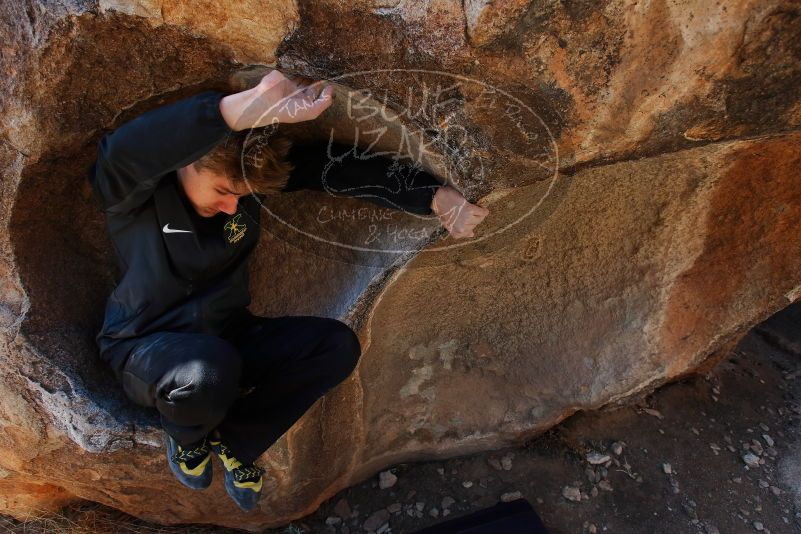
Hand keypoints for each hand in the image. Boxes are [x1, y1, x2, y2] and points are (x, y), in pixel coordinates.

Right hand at [220, 69, 334, 130]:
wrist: (267, 103)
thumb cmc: (289, 111)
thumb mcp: (311, 111)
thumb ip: (324, 102)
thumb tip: (331, 89)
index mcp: (303, 104)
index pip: (316, 95)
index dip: (325, 89)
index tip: (332, 82)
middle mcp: (297, 95)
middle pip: (311, 84)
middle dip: (318, 78)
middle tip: (327, 69)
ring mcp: (289, 85)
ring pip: (303, 76)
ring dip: (310, 71)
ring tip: (320, 64)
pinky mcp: (282, 76)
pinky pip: (293, 69)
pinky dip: (300, 66)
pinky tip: (308, 61)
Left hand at [431, 185, 489, 238]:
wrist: (437, 199)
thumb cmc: (442, 210)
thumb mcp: (449, 224)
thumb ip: (460, 231)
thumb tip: (472, 234)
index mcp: (456, 233)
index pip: (470, 233)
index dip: (470, 225)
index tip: (469, 219)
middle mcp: (462, 228)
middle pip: (475, 225)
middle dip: (474, 218)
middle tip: (469, 212)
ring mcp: (466, 219)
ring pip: (479, 219)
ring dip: (479, 214)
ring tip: (475, 209)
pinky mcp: (470, 210)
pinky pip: (482, 212)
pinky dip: (484, 211)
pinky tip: (484, 209)